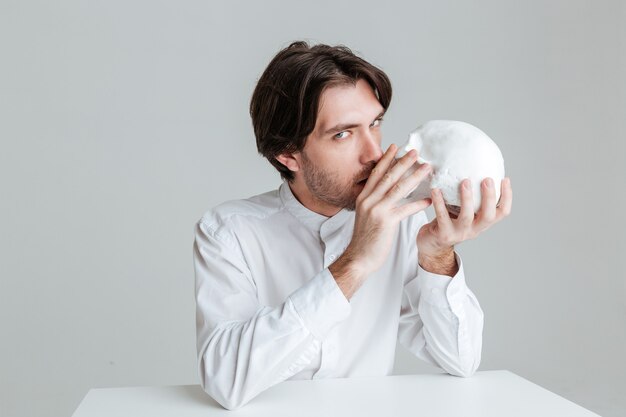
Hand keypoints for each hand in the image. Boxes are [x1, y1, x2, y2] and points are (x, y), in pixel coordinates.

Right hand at [330, 144, 431, 297]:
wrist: (358, 257)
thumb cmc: (365, 238)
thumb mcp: (365, 215)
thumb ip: (374, 202)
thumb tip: (386, 192)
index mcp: (363, 197)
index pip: (376, 173)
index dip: (386, 159)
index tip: (396, 147)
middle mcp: (368, 200)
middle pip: (388, 176)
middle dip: (403, 162)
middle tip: (416, 152)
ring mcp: (376, 210)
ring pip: (398, 188)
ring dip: (415, 176)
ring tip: (427, 168)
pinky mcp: (386, 221)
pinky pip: (405, 208)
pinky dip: (418, 203)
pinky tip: (429, 199)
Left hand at [416, 177, 512, 262]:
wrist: (432, 244)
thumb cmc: (449, 222)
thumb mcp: (464, 212)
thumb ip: (472, 199)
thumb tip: (476, 169)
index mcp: (482, 223)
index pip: (502, 212)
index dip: (507, 197)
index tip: (505, 179)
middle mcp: (475, 230)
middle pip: (488, 216)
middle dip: (490, 197)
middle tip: (487, 179)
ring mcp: (460, 234)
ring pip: (467, 217)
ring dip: (467, 198)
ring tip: (465, 181)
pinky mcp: (444, 234)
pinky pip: (442, 216)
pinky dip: (439, 202)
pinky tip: (436, 190)